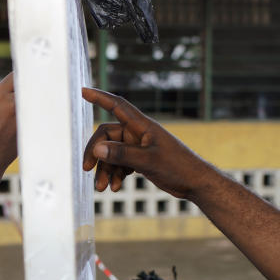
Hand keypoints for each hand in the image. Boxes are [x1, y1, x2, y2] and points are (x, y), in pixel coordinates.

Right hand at [81, 87, 215, 198]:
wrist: (195, 183)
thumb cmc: (178, 167)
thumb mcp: (148, 161)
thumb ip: (122, 154)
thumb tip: (97, 149)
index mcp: (142, 126)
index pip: (117, 106)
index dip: (99, 98)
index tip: (83, 91)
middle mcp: (138, 133)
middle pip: (107, 137)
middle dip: (96, 153)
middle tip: (87, 169)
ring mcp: (138, 146)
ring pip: (111, 154)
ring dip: (105, 170)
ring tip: (102, 188)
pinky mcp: (140, 159)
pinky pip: (120, 163)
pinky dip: (115, 174)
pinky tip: (115, 187)